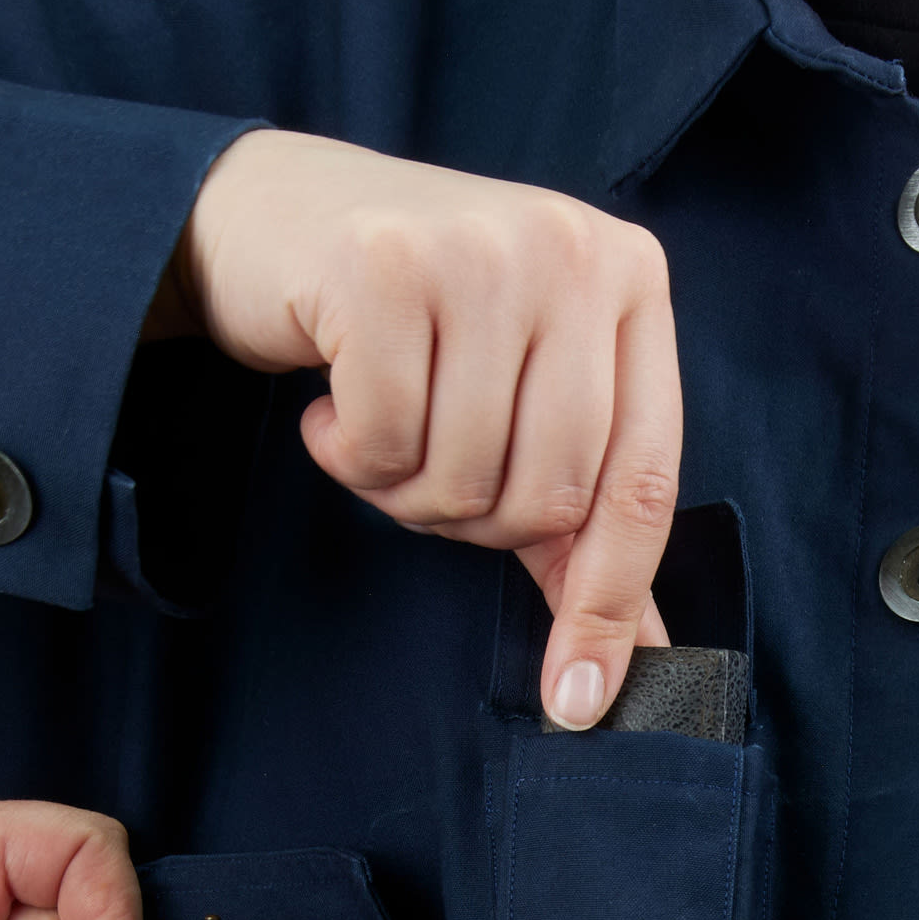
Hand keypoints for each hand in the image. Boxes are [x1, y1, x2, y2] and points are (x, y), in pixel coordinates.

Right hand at [157, 129, 675, 726]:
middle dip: (476, 521)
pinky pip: (385, 441)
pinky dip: (348, 451)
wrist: (274, 216)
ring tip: (379, 418)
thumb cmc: (416, 326)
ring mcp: (481, 247)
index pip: (644, 483)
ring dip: (405, 487)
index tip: (578, 704)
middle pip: (552, 495)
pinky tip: (332, 396)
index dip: (609, 605)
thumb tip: (642, 656)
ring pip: (467, 475)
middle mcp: (573, 249)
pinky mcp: (384, 263)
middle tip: (428, 462)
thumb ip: (585, 524)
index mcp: (632, 282)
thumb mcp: (523, 406)